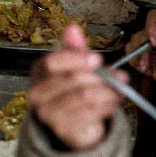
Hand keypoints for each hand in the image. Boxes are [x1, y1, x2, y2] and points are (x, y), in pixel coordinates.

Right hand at [29, 25, 124, 149]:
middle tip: (118, 77)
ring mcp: (47, 112)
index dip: (76, 59)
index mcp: (38, 72)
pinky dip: (106, 106)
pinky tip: (111, 103)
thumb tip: (72, 28)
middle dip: (99, 77)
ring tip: (117, 91)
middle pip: (70, 79)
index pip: (53, 62)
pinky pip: (90, 113)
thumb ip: (75, 48)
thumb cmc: (74, 91)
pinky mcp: (62, 128)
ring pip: (83, 95)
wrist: (74, 125)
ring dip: (107, 92)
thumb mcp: (76, 66)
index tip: (97, 59)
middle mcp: (37, 93)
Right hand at [125, 10, 155, 114]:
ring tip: (148, 68)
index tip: (154, 43)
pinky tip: (146, 69)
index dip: (151, 27)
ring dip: (139, 57)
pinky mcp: (145, 51)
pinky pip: (130, 50)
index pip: (155, 15)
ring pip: (134, 40)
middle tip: (148, 62)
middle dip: (143, 48)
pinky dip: (136, 61)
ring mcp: (153, 41)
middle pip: (142, 29)